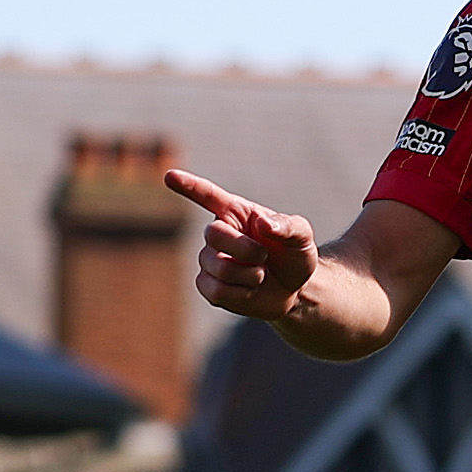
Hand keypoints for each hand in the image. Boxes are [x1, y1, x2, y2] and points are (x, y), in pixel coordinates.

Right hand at [166, 169, 320, 322]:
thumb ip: (289, 227)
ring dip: (250, 276)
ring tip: (260, 274)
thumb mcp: (301, 237)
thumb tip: (263, 224)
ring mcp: (208, 260)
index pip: (207, 195)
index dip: (189, 186)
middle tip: (264, 256)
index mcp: (236, 212)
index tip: (170, 176)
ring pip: (219, 269)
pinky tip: (250, 290)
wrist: (293, 289)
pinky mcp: (207, 286)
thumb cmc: (294, 255)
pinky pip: (217, 291)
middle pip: (214, 236)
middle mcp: (217, 233)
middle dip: (247, 250)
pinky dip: (242, 295)